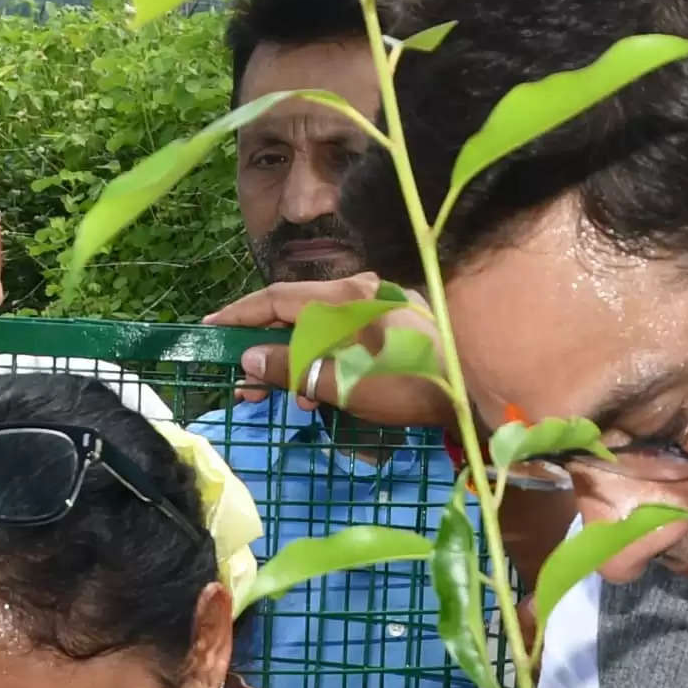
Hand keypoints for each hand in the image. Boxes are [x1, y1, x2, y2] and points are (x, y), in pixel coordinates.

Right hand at [202, 272, 451, 428]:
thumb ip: (294, 367)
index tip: (211, 329)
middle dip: (265, 348)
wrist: (476, 390)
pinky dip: (322, 358)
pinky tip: (318, 391)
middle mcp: (359, 290)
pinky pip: (343, 334)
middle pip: (295, 312)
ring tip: (281, 397)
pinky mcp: (393, 321)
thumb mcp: (345, 383)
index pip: (276, 297)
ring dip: (294, 360)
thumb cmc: (411, 385)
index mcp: (344, 297)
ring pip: (318, 327)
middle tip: (243, 384)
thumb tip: (250, 357)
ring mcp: (378, 303)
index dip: (240, 315)